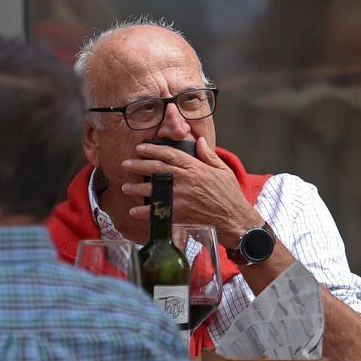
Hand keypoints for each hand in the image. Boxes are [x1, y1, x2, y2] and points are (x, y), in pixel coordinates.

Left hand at [119, 137, 258, 246]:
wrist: (235, 221)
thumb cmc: (230, 195)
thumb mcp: (223, 170)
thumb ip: (209, 155)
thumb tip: (199, 140)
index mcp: (195, 168)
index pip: (169, 154)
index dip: (152, 150)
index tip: (140, 148)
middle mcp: (186, 181)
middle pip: (156, 169)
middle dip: (138, 165)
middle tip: (125, 164)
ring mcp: (181, 199)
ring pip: (153, 190)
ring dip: (137, 188)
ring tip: (125, 187)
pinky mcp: (180, 215)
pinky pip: (157, 212)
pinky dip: (144, 212)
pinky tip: (133, 211)